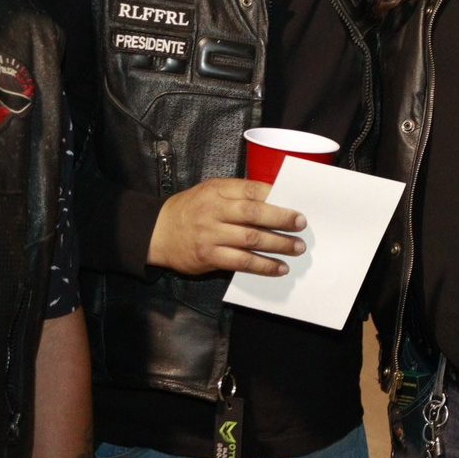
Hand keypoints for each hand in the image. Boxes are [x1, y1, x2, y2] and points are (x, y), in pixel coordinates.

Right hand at [147, 178, 305, 276]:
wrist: (157, 232)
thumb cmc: (190, 210)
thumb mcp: (210, 192)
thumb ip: (237, 194)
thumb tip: (275, 200)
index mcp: (217, 190)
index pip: (252, 189)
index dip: (276, 196)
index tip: (295, 203)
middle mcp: (214, 211)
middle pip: (255, 213)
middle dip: (282, 219)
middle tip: (301, 224)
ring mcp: (210, 235)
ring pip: (251, 239)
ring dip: (278, 245)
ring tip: (297, 248)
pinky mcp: (208, 256)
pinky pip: (241, 262)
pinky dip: (263, 266)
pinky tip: (279, 268)